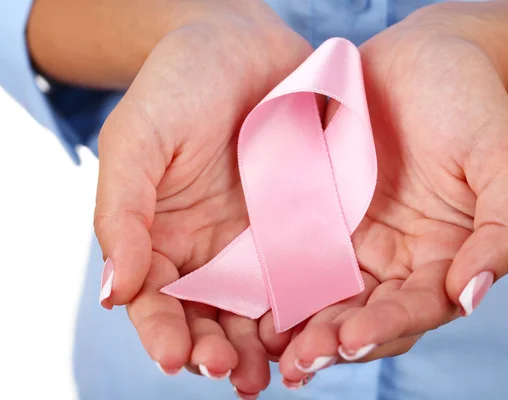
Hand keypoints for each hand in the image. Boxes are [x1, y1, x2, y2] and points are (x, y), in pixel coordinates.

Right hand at [93, 4, 311, 393]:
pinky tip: (314, 327)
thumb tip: (114, 289)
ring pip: (260, 308)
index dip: (163, 333)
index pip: (156, 300)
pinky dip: (308, 306)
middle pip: (210, 317)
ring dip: (265, 345)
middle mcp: (209, 248)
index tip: (177, 359)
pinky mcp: (303, 225)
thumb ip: (122, 212)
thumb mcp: (137, 139)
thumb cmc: (179, 84)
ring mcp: (258, 240)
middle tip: (233, 375)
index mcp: (160, 236)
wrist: (242, 45)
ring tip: (275, 372)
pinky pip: (306, 272)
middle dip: (220, 351)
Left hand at [263, 5, 507, 382]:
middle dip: (334, 341)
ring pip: (325, 295)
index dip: (387, 327)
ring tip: (271, 345)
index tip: (353, 339)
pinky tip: (253, 300)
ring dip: (300, 324)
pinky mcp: (319, 214)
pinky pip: (296, 253)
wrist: (425, 55)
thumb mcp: (505, 160)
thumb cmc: (473, 102)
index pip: (416, 309)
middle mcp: (397, 259)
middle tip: (301, 360)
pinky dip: (277, 281)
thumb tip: (471, 297)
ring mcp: (355, 239)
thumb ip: (504, 232)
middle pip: (365, 314)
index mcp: (444, 257)